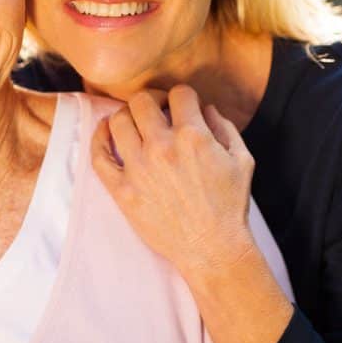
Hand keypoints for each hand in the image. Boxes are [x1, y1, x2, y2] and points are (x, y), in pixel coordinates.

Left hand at [91, 85, 255, 278]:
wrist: (212, 249)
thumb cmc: (230, 205)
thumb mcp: (242, 160)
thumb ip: (224, 126)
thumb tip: (205, 107)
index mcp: (194, 136)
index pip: (179, 93)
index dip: (182, 97)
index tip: (182, 107)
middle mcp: (162, 147)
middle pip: (142, 100)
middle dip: (152, 100)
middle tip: (157, 110)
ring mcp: (139, 169)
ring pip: (118, 121)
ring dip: (127, 116)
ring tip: (135, 123)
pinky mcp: (122, 190)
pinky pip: (99, 156)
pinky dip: (99, 138)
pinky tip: (106, 131)